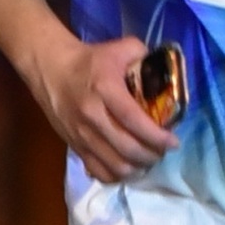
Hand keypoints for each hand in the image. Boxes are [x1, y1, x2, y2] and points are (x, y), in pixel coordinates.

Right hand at [35, 31, 177, 184]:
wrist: (51, 69)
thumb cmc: (90, 60)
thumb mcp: (120, 48)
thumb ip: (144, 56)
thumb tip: (166, 71)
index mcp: (105, 89)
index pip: (134, 120)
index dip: (156, 136)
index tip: (173, 142)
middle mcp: (92, 115)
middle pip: (127, 148)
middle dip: (152, 155)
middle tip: (163, 150)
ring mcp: (81, 134)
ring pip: (114, 165)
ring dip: (137, 168)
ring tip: (148, 160)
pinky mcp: (74, 145)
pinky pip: (98, 171)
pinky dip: (116, 176)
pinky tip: (127, 168)